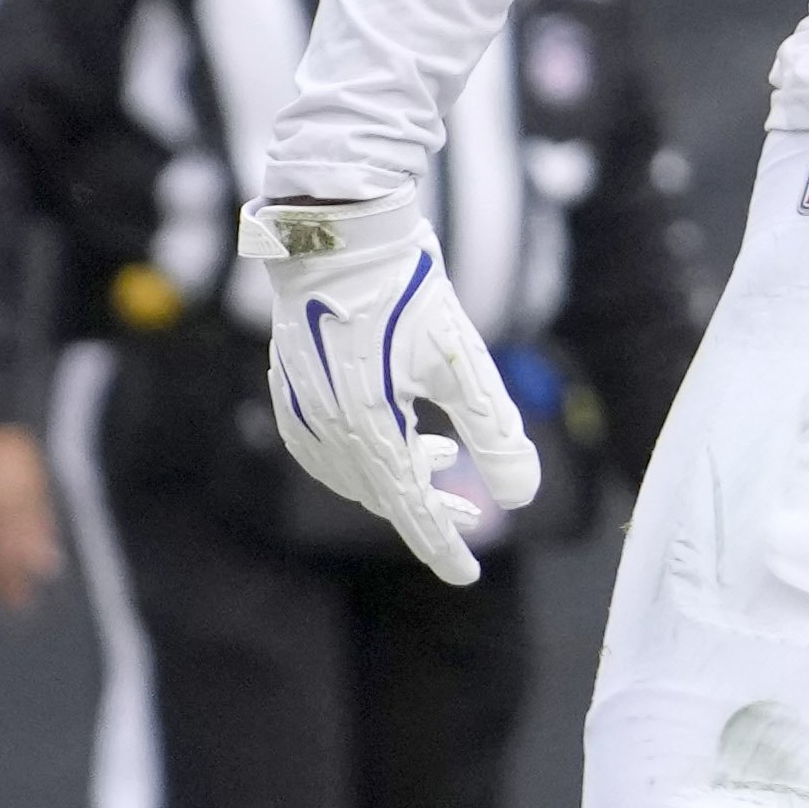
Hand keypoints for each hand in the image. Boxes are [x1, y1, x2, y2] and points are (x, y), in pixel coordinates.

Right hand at [243, 191, 533, 585]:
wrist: (343, 230)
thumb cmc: (410, 288)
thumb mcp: (465, 360)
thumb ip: (495, 431)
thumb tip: (521, 497)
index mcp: (368, 422)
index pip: (410, 507)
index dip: (441, 546)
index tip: (471, 577)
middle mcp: (325, 424)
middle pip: (380, 494)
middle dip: (428, 510)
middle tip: (472, 517)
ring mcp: (298, 406)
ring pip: (348, 476)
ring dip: (395, 480)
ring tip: (441, 457)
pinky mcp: (286, 387)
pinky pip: (318, 450)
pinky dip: (357, 461)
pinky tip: (391, 440)